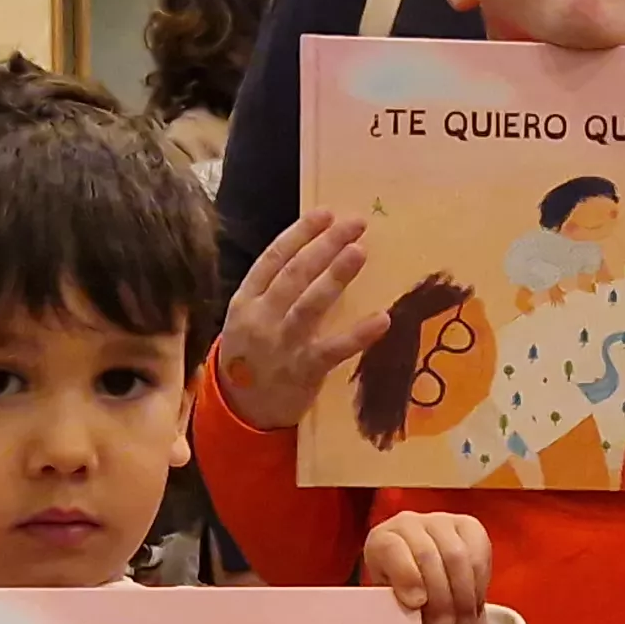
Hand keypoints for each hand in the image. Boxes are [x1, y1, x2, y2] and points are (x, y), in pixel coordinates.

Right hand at [216, 210, 385, 433]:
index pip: (272, 259)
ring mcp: (282, 344)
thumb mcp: (248, 317)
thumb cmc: (252, 356)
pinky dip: (358, 334)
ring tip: (359, 252)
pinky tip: (383, 318)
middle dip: (325, 245)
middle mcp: (261, 318)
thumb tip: (313, 252)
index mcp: (245, 300)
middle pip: (294, 274)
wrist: (241, 410)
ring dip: (335, 276)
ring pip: (309, 305)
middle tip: (354, 224)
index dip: (299, 234)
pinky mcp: (303, 370)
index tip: (325, 213)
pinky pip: (334, 349)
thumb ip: (271, 290)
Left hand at [361, 511, 502, 623]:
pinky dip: (478, 583)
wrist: (423, 582)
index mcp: (381, 539)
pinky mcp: (468, 526)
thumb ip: (395, 602)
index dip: (406, 576)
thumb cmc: (403, 594)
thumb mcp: (391, 600)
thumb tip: (412, 607)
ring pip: (457, 556)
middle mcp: (408, 523)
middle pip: (428, 555)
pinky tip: (474, 602)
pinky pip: (478, 554)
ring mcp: (440, 521)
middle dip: (439, 595)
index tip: (416, 603)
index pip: (392, 549)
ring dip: (462, 594)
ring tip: (462, 619)